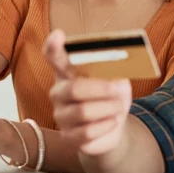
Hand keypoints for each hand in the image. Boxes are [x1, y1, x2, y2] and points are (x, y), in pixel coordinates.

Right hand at [44, 29, 131, 156]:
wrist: (113, 128)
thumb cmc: (112, 98)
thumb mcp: (117, 81)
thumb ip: (113, 73)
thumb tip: (116, 77)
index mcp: (68, 72)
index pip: (54, 57)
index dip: (54, 47)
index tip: (58, 35)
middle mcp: (58, 92)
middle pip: (74, 88)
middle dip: (102, 90)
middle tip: (119, 91)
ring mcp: (61, 115)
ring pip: (83, 112)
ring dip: (108, 109)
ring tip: (118, 108)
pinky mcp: (68, 137)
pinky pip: (88, 131)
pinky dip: (106, 125)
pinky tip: (111, 122)